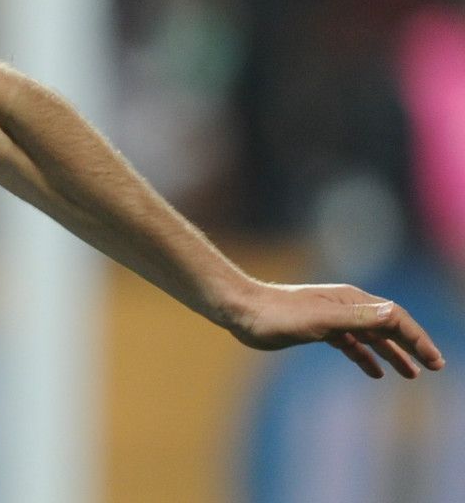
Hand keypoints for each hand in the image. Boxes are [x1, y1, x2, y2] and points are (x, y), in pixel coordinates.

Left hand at [230, 282, 446, 378]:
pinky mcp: (317, 330)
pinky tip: (375, 373)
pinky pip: (351, 344)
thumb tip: (395, 315)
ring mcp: (331, 318)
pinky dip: (365, 357)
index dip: (417, 338)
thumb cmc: (278, 314)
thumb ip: (359, 318)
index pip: (395, 318)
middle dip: (411, 346)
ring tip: (411, 374)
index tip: (434, 361)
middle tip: (433, 368)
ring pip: (371, 337)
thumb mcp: (322, 319)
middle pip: (387, 326)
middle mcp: (346, 306)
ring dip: (392, 354)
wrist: (241, 311)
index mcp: (351, 300)